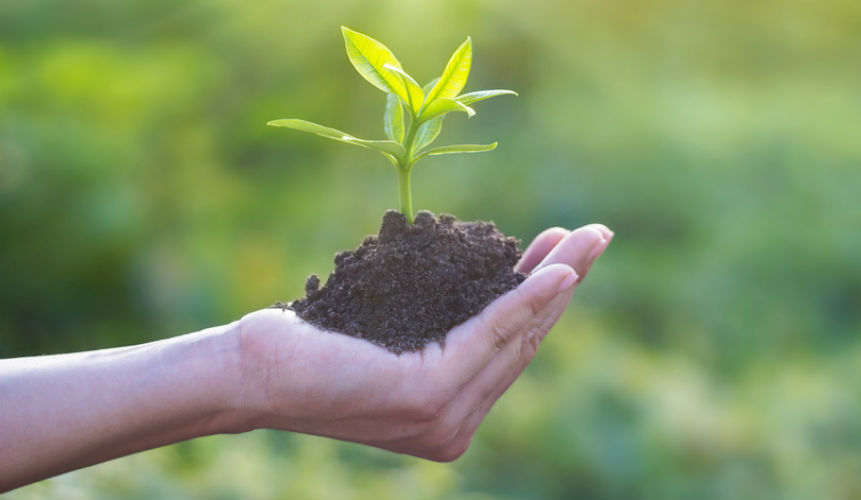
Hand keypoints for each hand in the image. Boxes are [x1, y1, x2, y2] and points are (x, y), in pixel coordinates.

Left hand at [236, 224, 612, 460]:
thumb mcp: (391, 330)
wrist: (251, 375)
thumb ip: (441, 327)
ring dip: (556, 282)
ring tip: (588, 240)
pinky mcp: (429, 396)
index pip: (508, 349)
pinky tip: (553, 270)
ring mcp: (443, 416)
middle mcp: (453, 423)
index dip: (543, 299)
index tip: (566, 254)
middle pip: (523, 341)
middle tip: (597, 237)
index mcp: (446, 411)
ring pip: (515, 336)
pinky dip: (523, 299)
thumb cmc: (309, 347)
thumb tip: (480, 281)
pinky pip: (488, 335)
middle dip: (564, 283)